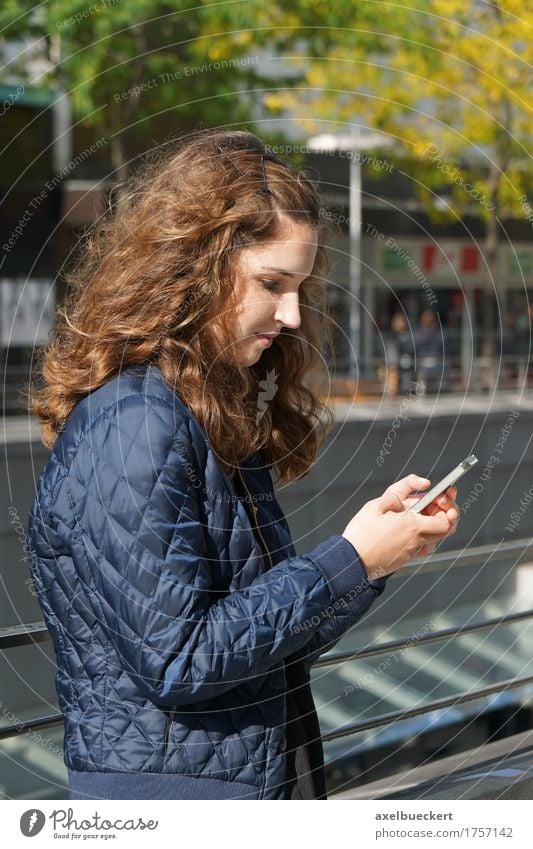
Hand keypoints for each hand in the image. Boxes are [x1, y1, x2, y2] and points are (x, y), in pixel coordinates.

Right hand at [341, 474, 458, 580]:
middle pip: (446, 530)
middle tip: (437, 504)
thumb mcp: (375, 505)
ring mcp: (412, 551)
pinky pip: (423, 546)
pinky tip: (413, 529)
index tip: (442, 497)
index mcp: (411, 525)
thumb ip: (396, 496)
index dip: (447, 508)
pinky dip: (424, 536)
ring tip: (424, 513)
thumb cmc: (361, 534)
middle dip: (446, 515)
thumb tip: (409, 495)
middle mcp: (416, 540)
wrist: (352, 561)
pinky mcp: (406, 558)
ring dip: (435, 525)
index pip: (445, 520)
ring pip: (435, 538)